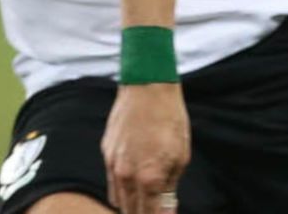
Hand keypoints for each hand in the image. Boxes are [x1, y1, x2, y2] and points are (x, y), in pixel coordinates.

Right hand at [102, 83, 189, 213]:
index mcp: (149, 178)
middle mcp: (127, 176)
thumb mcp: (180, 156)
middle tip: (154, 210)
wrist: (147, 87)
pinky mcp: (106, 153)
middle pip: (130, 212)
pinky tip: (132, 186)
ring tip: (143, 205)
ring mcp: (113, 164)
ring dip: (129, 206)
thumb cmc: (170, 118)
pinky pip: (111, 181)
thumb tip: (166, 209)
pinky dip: (121, 189)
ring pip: (117, 200)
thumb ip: (170, 187)